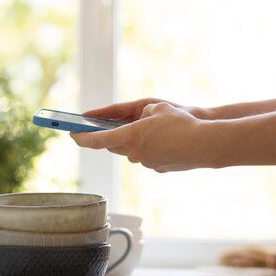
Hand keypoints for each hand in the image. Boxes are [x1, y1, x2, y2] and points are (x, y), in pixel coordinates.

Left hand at [71, 102, 210, 171]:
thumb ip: (140, 115)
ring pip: (130, 151)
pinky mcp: (157, 168)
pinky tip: (162, 140)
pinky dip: (149, 148)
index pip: (96, 140)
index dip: (80, 138)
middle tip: (99, 130)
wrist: (206, 145)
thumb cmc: (182, 122)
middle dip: (106, 138)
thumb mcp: (156, 107)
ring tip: (142, 130)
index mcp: (129, 136)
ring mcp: (145, 163)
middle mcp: (133, 153)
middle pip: (112, 146)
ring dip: (131, 142)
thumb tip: (136, 125)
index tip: (70, 134)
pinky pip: (146, 156)